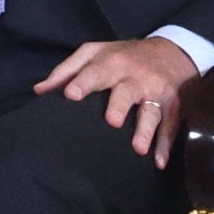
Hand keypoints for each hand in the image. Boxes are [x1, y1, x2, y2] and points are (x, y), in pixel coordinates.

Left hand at [38, 36, 198, 155]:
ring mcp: (157, 92)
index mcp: (112, 63)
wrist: (173, 51)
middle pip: (126, 92)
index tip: (71, 95)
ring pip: (151, 112)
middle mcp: (135, 77)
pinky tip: (160, 162)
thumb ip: (67, 70)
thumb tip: (39, 91)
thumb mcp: (95, 52)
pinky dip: (166, 144)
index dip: (83, 82)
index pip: (95, 72)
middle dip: (119, 105)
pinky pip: (171, 126)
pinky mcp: (174, 106)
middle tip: (112, 122)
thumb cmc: (124, 55)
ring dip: (145, 130)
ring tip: (138, 149)